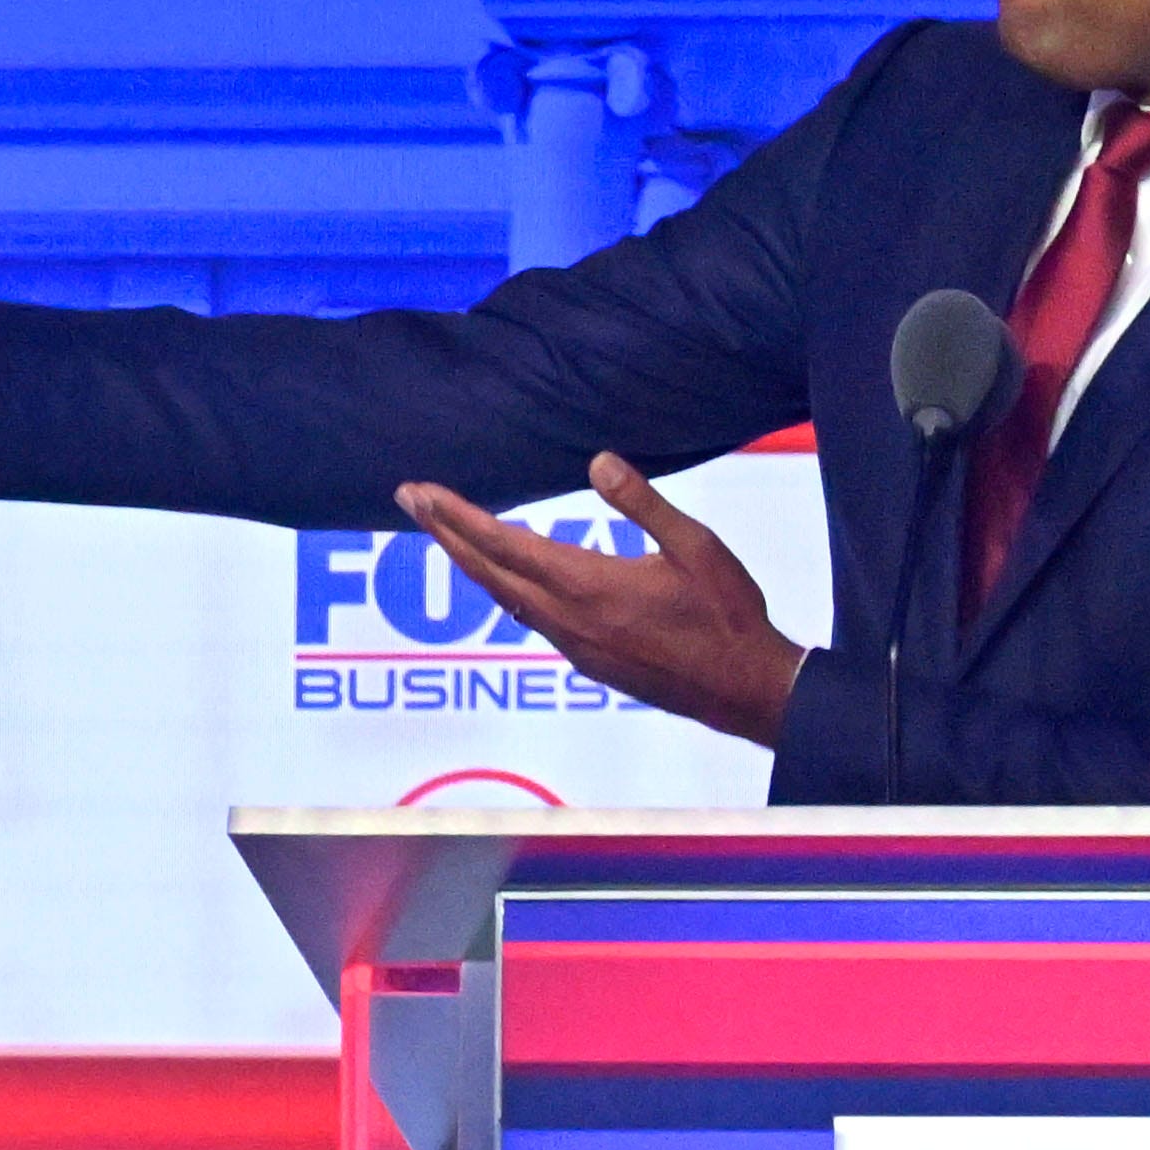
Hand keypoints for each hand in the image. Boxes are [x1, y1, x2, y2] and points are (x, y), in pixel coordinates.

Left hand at [394, 455, 803, 746]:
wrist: (742, 688)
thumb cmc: (726, 613)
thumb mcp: (696, 546)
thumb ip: (642, 504)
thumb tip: (598, 462)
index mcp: (588, 585)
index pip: (505, 544)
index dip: (458, 516)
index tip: (421, 492)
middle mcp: (566, 618)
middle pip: (486, 570)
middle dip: (442, 532)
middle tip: (407, 497)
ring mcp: (570, 643)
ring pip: (502, 596)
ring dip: (467, 560)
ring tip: (440, 529)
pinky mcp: (583, 659)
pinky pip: (527, 617)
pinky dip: (501, 587)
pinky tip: (498, 574)